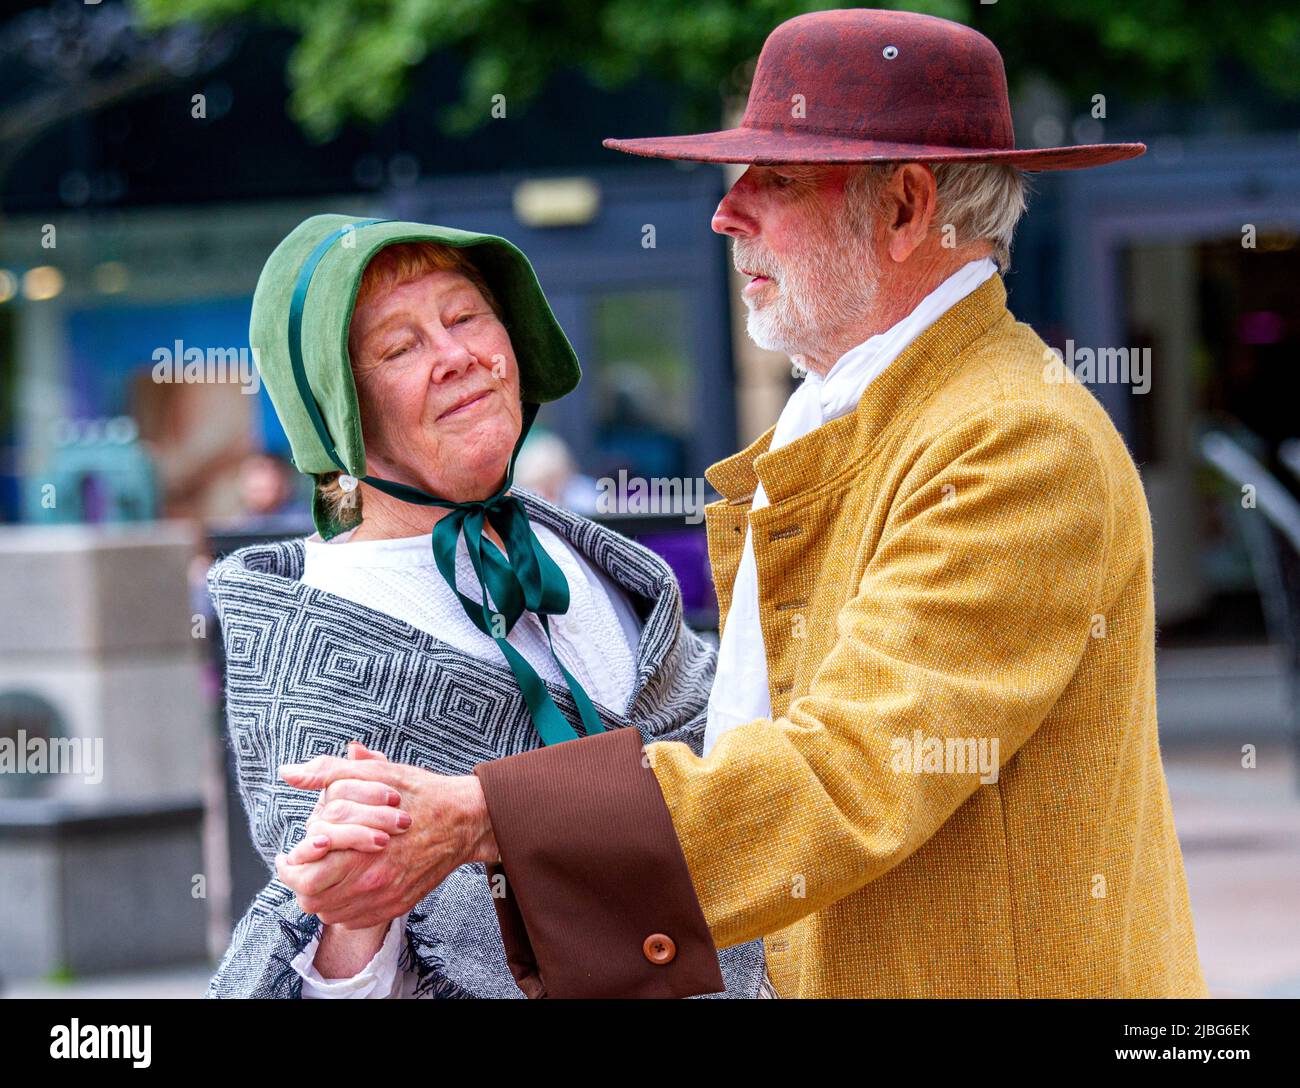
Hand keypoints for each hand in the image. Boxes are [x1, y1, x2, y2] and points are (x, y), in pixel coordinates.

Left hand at [274, 753, 497, 928]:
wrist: (464, 819)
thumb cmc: (419, 794)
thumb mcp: (375, 774)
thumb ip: (327, 772)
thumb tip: (289, 772)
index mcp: (360, 853)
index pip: (304, 877)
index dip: (289, 867)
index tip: (288, 855)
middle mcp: (371, 883)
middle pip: (312, 900)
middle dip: (301, 881)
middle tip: (302, 864)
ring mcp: (385, 899)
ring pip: (331, 914)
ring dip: (321, 895)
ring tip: (324, 872)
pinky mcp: (397, 905)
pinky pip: (355, 920)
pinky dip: (343, 906)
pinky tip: (347, 883)